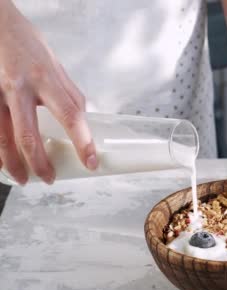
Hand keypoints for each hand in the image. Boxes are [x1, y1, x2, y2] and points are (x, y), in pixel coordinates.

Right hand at [0, 1, 95, 184]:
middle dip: (40, 163)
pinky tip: (3, 161)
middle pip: (29, 135)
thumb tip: (84, 121)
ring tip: (22, 178)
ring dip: (13, 163)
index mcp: (47, 79)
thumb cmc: (27, 47)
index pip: (72, 115)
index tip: (92, 162)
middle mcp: (21, 87)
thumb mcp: (55, 67)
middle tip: (50, 179)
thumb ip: (67, 95)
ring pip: (2, 137)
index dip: (83, 142)